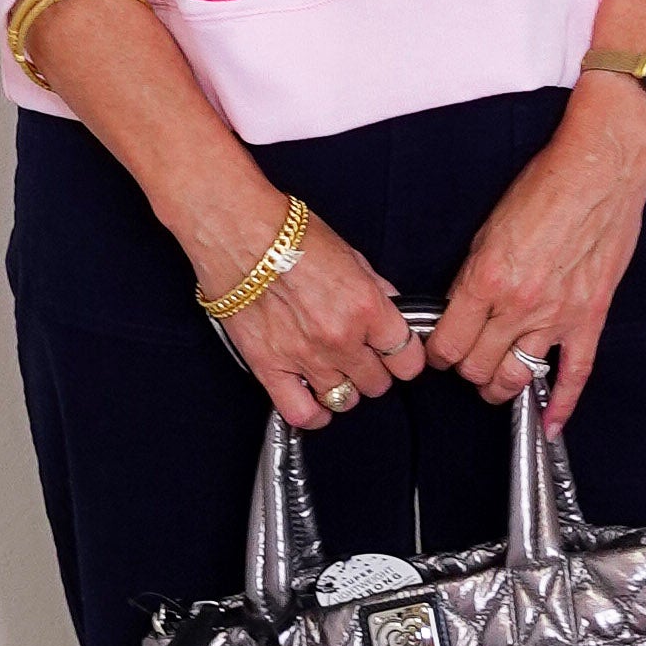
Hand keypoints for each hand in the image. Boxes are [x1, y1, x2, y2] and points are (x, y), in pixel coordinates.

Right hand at [199, 204, 418, 432]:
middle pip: (378, 384)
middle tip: (361, 355)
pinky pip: (301, 413)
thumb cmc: (290, 234)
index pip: (407, 358)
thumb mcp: (350, 254)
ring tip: (335, 372)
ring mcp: (305, 358)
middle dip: (374, 371)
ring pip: (344, 401)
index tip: (397, 354)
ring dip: (345, 390)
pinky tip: (316, 401)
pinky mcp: (269, 368)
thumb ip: (376, 289)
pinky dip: (313, 414)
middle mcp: (340, 339)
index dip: (405, 358)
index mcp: (366, 307)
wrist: (238, 231)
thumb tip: (393, 311)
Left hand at [429, 81, 645, 419]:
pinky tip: (549, 423)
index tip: (439, 349)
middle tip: (467, 359)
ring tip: (495, 384)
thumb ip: (474, 276)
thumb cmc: (546, 187)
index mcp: (486, 280)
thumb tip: (461, 308)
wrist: (600, 172)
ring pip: (517, 378)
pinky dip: (561, 404)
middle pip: (477, 367)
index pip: (448, 343)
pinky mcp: (590, 319)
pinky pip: (575, 374)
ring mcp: (557, 317)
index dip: (437, 352)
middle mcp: (518, 306)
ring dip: (500, 387)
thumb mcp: (489, 228)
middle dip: (466, 369)